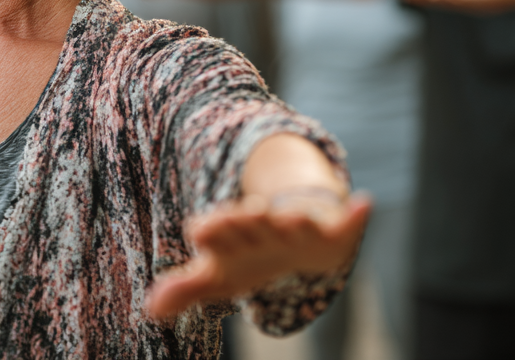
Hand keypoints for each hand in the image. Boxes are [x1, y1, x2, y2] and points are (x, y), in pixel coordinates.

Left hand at [143, 192, 370, 319]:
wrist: (294, 235)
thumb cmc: (249, 256)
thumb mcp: (218, 274)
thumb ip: (186, 288)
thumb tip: (150, 311)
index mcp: (232, 231)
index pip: (217, 229)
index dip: (211, 230)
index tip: (202, 230)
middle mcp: (263, 222)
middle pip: (252, 220)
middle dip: (248, 220)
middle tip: (250, 212)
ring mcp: (296, 224)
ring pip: (294, 219)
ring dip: (294, 218)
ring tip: (293, 216)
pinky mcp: (330, 228)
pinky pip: (345, 220)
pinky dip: (356, 214)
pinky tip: (364, 204)